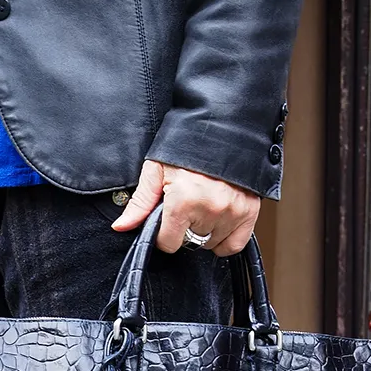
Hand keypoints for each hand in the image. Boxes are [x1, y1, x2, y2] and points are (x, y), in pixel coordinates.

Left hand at [111, 160, 260, 255]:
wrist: (221, 125)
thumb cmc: (186, 145)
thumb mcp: (156, 169)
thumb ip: (140, 203)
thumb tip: (122, 226)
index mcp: (183, 201)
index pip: (169, 243)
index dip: (163, 234)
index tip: (167, 219)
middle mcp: (210, 209)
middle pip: (190, 243)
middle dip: (185, 228)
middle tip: (187, 206)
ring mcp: (232, 212)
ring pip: (210, 243)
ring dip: (204, 232)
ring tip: (203, 206)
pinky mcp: (249, 212)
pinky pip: (234, 245)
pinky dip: (225, 240)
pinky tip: (217, 223)